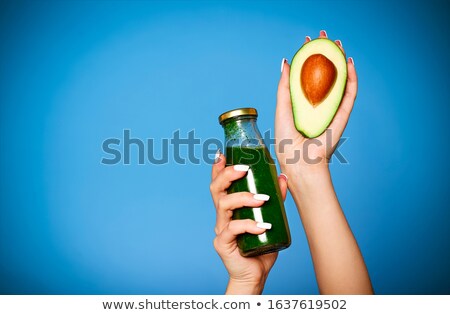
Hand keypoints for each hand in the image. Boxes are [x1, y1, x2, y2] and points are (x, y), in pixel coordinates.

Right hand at [210, 151, 287, 293]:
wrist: (256, 273)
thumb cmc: (261, 244)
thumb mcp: (270, 217)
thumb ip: (275, 199)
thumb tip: (282, 177)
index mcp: (230, 207)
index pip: (220, 183)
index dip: (218, 168)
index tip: (223, 153)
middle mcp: (222, 215)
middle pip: (215, 189)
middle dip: (227, 174)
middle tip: (245, 168)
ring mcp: (220, 229)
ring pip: (223, 205)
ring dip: (242, 197)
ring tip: (262, 199)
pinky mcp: (223, 243)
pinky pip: (232, 229)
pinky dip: (248, 225)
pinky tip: (262, 227)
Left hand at [275, 30, 357, 176]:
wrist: (299, 161)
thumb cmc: (286, 139)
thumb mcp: (282, 107)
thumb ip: (284, 86)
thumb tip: (286, 62)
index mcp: (303, 104)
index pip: (307, 76)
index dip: (308, 58)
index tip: (306, 43)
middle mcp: (318, 105)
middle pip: (324, 75)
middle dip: (324, 54)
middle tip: (322, 37)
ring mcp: (331, 110)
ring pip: (338, 81)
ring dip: (339, 61)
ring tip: (337, 43)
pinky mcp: (342, 116)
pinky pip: (349, 94)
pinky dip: (352, 79)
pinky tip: (349, 64)